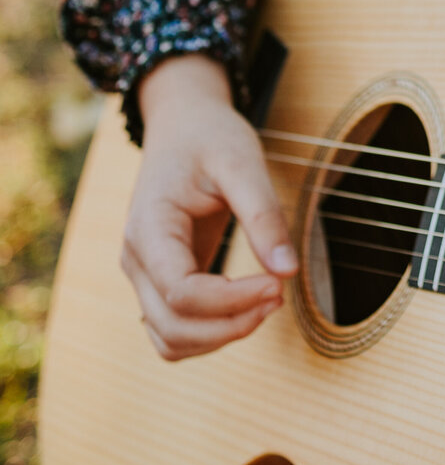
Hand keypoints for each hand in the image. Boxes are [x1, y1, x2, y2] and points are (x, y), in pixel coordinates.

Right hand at [121, 55, 297, 360]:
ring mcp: (144, 274)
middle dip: (231, 324)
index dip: (233, 301)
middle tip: (279, 294)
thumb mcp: (242, 163)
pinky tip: (247, 306)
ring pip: (170, 339)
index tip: (278, 285)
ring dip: (220, 336)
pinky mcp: (161, 280)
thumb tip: (288, 271)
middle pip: (172, 327)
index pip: (182, 293)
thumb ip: (264, 217)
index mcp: (148, 228)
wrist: (183, 125)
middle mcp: (136, 259)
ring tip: (267, 299)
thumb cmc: (210, 138)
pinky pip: (175, 329)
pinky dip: (210, 333)